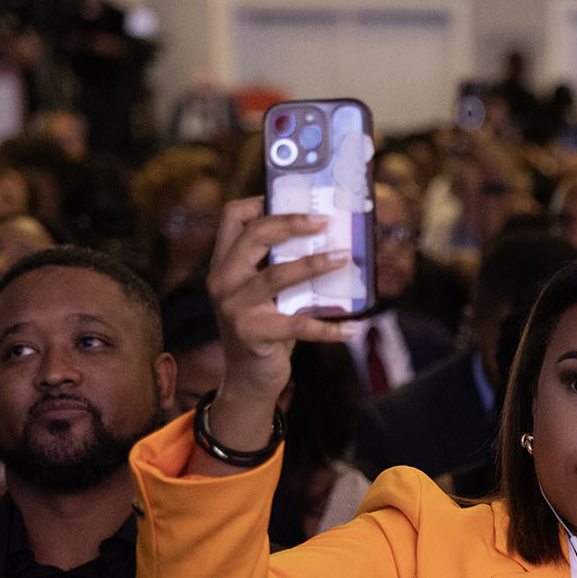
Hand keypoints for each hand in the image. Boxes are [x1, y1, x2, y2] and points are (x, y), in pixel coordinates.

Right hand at [204, 197, 353, 414]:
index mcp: (224, 264)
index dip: (261, 202)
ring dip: (316, 264)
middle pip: (254, 236)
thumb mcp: (265, 293)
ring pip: (277, 275)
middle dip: (292, 222)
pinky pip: (299, 326)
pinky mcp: (253, 334)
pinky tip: (354, 328)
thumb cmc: (266, 328)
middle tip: (325, 220)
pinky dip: (330, 328)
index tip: (296, 198)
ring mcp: (234, 308)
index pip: (233, 217)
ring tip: (344, 258)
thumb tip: (332, 238)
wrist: (248, 379)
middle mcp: (223, 280)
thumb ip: (281, 266)